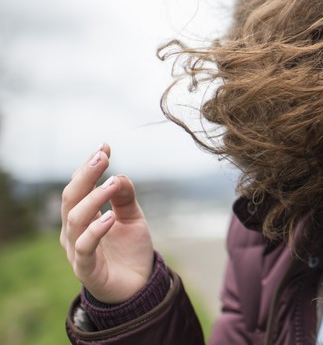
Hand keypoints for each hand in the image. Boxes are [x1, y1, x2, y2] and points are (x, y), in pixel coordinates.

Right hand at [60, 144, 154, 303]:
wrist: (139, 287)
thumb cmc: (130, 251)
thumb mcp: (132, 218)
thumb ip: (125, 198)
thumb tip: (119, 175)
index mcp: (83, 217)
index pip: (79, 187)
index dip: (89, 166)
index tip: (105, 146)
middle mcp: (75, 231)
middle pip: (71, 198)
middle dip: (85, 174)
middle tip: (103, 156)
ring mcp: (77, 250)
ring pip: (75, 218)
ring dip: (94, 197)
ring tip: (112, 182)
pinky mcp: (86, 269)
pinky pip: (84, 247)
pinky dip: (95, 230)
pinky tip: (109, 217)